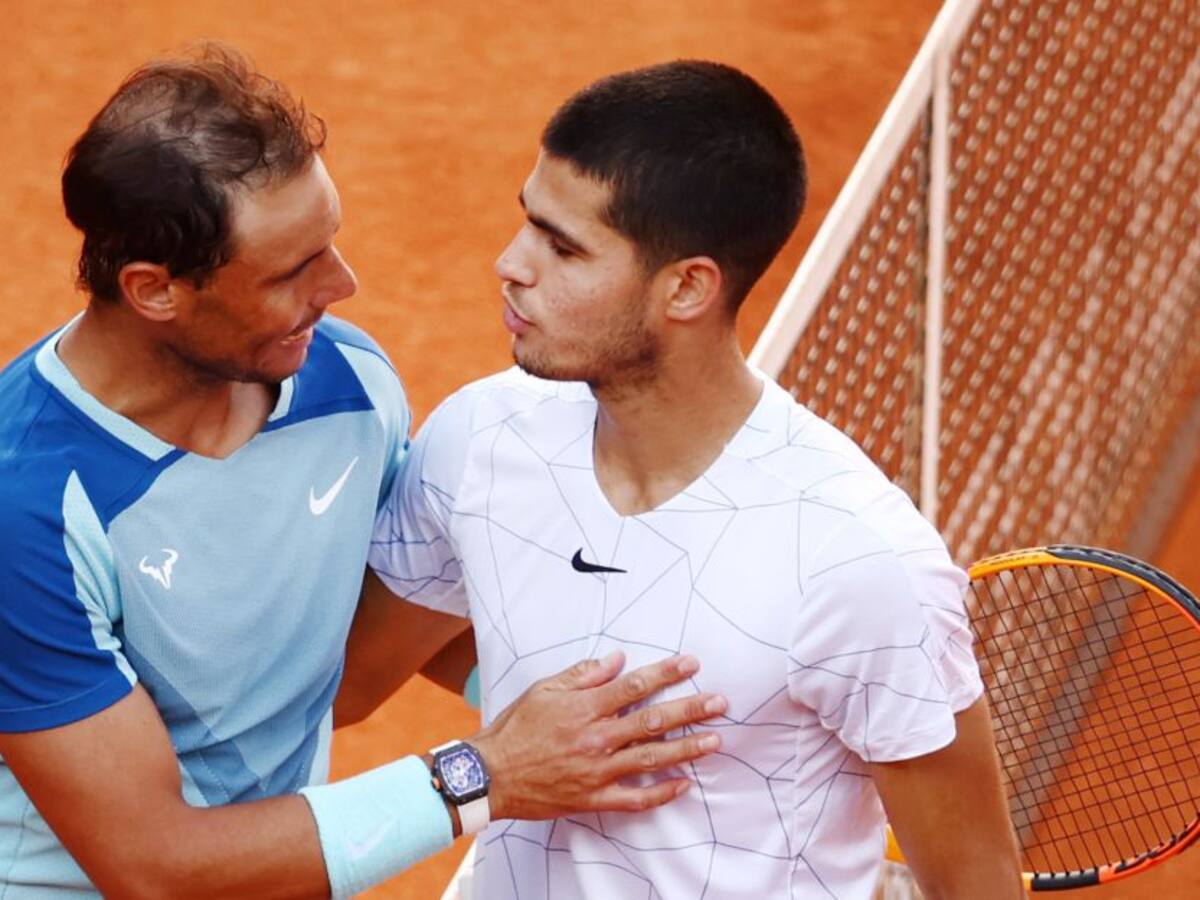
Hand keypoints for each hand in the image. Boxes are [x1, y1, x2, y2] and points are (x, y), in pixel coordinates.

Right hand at [471, 652, 725, 820]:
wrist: (490, 775)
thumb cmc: (515, 729)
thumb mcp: (544, 690)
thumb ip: (582, 675)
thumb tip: (616, 660)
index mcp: (584, 708)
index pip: (635, 686)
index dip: (666, 674)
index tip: (692, 665)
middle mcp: (596, 739)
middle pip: (653, 721)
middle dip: (690, 710)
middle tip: (720, 703)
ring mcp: (597, 771)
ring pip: (651, 759)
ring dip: (686, 750)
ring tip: (715, 741)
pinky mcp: (593, 798)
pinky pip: (634, 798)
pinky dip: (660, 793)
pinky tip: (684, 785)